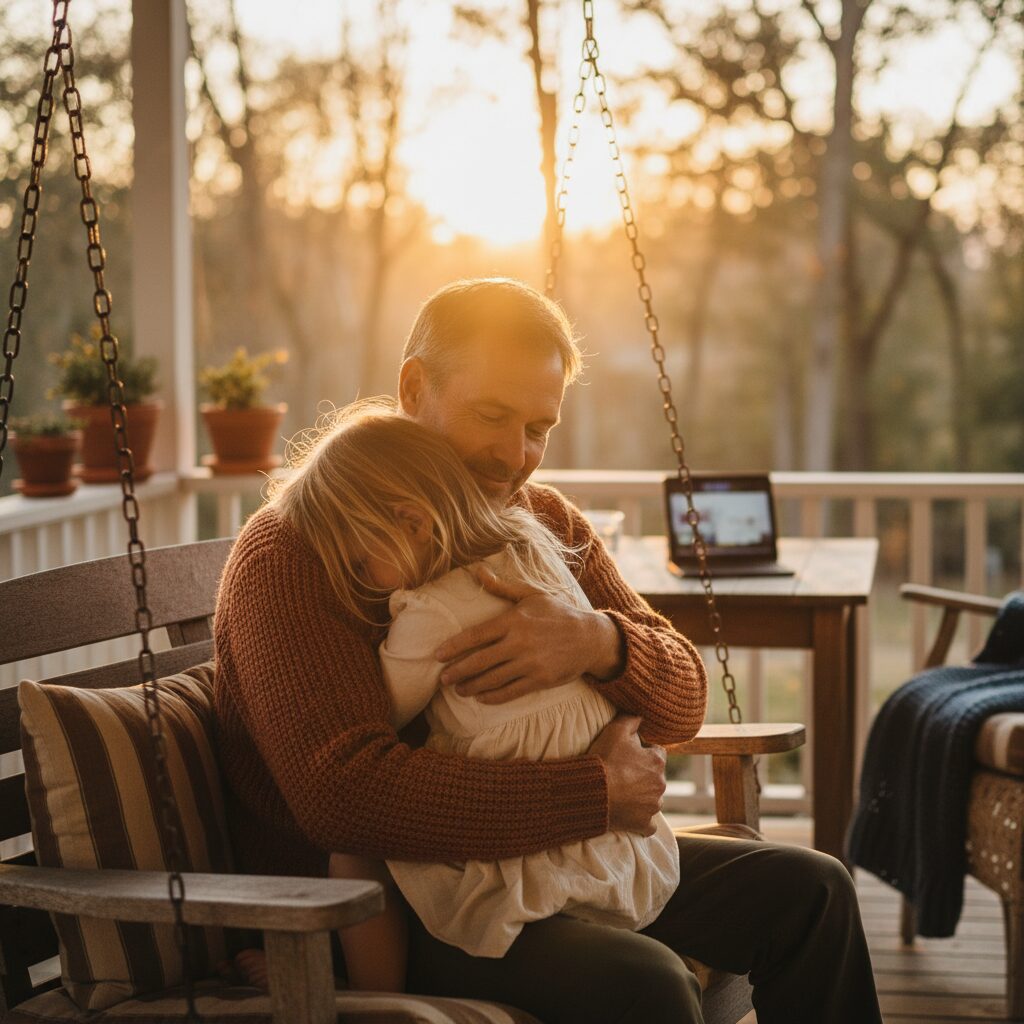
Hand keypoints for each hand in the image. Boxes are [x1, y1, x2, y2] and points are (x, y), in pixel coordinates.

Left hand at [434, 565, 622, 703]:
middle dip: (457, 671)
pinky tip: (480, 697)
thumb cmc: (557, 613)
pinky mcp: (540, 680)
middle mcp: (520, 642)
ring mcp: (530, 663)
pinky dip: (492, 696)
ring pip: (492, 679)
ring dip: (471, 686)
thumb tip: (478, 571)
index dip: (454, 646)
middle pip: (480, 661)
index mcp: (514, 620)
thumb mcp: (531, 594)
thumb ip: (502, 587)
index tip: (438, 655)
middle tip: (442, 679)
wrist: (590, 637)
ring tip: (457, 689)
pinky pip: (510, 692)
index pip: (476, 635)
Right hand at [588, 715, 665, 835]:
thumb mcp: (616, 730)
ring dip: (643, 796)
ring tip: (623, 793)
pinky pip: (648, 825)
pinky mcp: (644, 824)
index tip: (629, 754)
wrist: (592, 791)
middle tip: (623, 773)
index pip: (658, 753)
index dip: (644, 752)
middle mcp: (660, 784)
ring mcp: (653, 806)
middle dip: (644, 775)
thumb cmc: (605, 760)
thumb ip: (631, 719)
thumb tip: (641, 715)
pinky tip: (631, 816)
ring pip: (653, 799)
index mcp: (657, 762)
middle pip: (656, 777)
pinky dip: (642, 821)